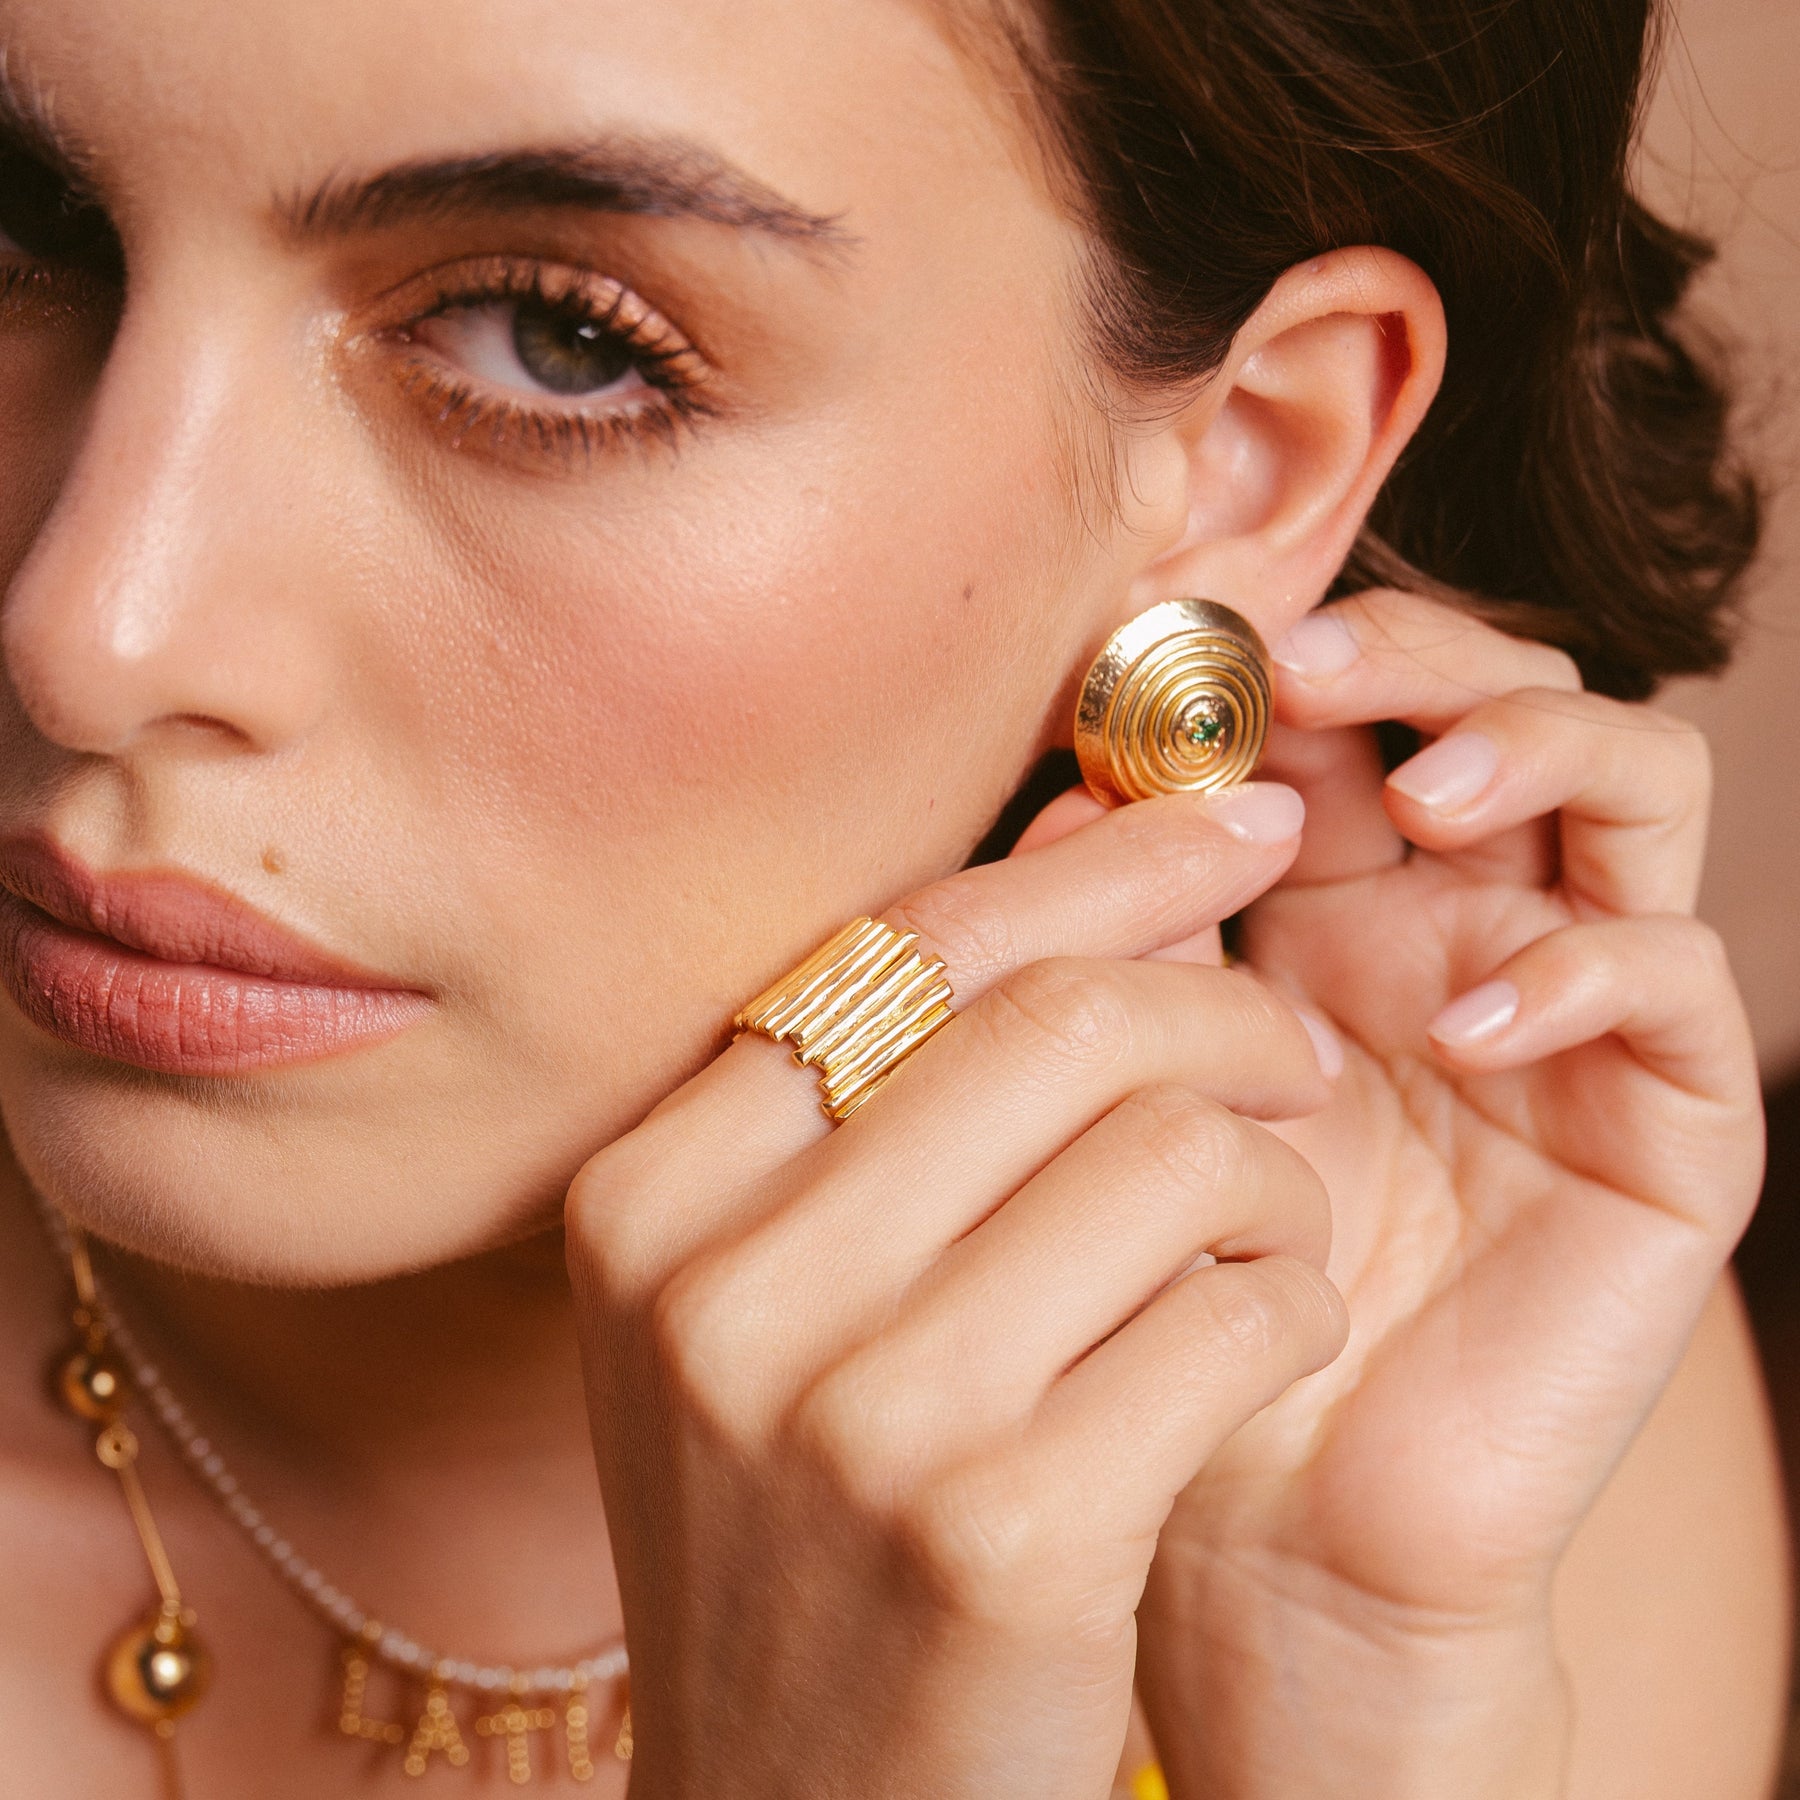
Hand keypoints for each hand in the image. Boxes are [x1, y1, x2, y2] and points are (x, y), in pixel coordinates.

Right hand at [564, 787, 1347, 1798]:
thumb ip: (899, 1096)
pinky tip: (1263, 1334)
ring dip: (1265, 1173)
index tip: (1230, 820)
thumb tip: (1105, 861)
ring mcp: (853, 1413)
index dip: (1095, 860)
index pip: (907, 944)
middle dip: (1219, 1004)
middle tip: (1291, 1045)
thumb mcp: (780, 1302)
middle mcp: (722, 1286)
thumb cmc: (816, 1524)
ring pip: (1166, 1154)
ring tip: (1265, 1225)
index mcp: (647, 1196)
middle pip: (1051, 1022)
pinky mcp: (1002, 1533)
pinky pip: (1231, 1312)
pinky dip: (1286, 1298)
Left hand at [1128, 590, 1763, 1795]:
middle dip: (1422, 654)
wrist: (1261, 1509)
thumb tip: (1074, 789)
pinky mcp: (1665, 1124)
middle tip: (1313, 671)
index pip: (1356, 711)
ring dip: (1533, 750)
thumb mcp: (1134, 1089)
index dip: (1291, 659)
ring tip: (1419, 796)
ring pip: (1633, 786)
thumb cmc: (1169, 1288)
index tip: (1184, 655)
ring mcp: (1578, 1013)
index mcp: (1329, 907)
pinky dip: (1580, 966)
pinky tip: (1463, 1025)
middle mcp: (1465, 930)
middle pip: (1505, 699)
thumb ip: (1122, 944)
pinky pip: (1672, 979)